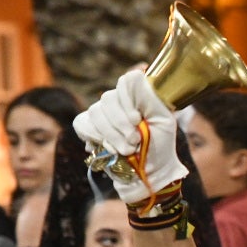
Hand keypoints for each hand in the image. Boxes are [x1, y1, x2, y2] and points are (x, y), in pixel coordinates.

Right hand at [73, 69, 187, 202]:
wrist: (147, 174)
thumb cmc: (160, 148)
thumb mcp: (164, 122)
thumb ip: (152, 96)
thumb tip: (138, 72)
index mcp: (139, 97)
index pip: (126, 82)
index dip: (127, 101)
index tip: (136, 121)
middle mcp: (119, 102)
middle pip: (108, 99)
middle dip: (121, 125)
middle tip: (134, 143)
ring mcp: (102, 114)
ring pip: (96, 112)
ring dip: (111, 135)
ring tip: (126, 151)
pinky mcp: (89, 128)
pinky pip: (82, 123)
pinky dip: (95, 137)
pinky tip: (108, 148)